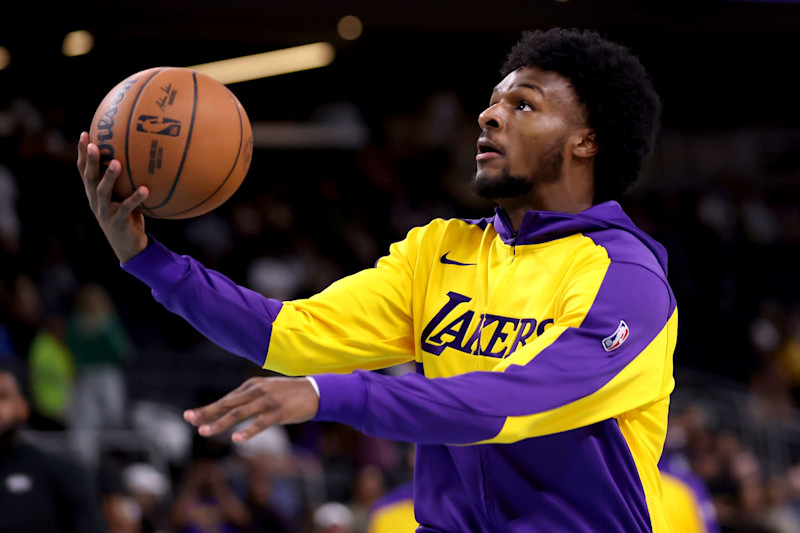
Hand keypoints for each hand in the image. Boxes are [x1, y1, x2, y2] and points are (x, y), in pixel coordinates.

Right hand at [77, 132, 148, 262]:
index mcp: (94, 194)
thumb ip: (126, 181)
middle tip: (94, 144)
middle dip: (89, 160)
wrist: (129, 248)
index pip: (84, 170)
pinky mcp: (118, 222)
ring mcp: (105, 212)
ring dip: (109, 177)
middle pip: (89, 178)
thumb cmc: (128, 217)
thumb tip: (142, 157)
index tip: (85, 134)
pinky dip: (135, 198)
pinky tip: (145, 189)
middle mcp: (96, 201)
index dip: (82, 153)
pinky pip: (127, 208)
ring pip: (103, 192)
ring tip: (117, 163)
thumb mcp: (123, 197)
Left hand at [183, 377, 318, 441]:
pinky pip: (261, 423)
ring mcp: (268, 401)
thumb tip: (229, 408)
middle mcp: (257, 391)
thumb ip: (249, 397)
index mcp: (252, 386)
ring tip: (205, 432)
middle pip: (228, 404)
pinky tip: (237, 438)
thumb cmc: (288, 393)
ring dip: (221, 423)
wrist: (316, 391)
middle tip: (189, 420)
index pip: (226, 399)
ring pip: (239, 413)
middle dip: (207, 412)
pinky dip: (248, 431)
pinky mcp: (280, 412)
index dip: (208, 408)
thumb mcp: (266, 390)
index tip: (190, 416)